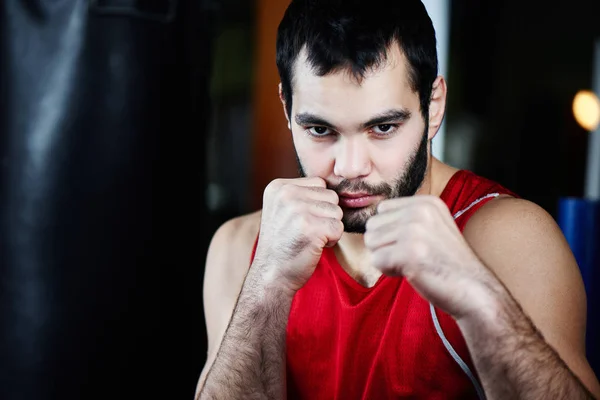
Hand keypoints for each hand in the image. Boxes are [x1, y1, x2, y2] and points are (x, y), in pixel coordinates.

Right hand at [253, 177, 343, 292]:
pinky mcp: (309, 227)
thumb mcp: (283, 209)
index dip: (317, 205)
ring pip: (337, 211)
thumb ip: (302, 193)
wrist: (271, 275)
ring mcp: (297, 209)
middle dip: (325, 216)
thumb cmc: (283, 244)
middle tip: (305, 232)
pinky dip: (332, 240)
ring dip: (329, 228)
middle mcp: (286, 194)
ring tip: (309, 238)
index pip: (319, 183)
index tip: (299, 221)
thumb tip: (336, 183)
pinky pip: (338, 228)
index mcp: (278, 186)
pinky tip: (314, 246)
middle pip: (331, 196)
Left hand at [365, 195, 494, 318]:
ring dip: (386, 258)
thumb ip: (405, 219)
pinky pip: (376, 261)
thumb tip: (370, 225)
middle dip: (384, 245)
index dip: (389, 231)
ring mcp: (414, 231)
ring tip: (412, 264)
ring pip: (371, 243)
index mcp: (426, 202)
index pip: (381, 210)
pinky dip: (389, 271)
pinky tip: (411, 272)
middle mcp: (419, 211)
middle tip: (410, 257)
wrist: (475, 290)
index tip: (412, 244)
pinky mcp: (408, 253)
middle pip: (372, 226)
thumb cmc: (446, 263)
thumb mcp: (431, 227)